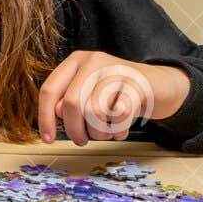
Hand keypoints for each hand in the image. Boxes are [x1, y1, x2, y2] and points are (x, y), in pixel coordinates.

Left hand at [37, 51, 191, 144]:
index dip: (45, 118)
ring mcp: (116, 70)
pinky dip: (118, 132)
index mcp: (75, 61)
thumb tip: (56, 113)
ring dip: (99, 133)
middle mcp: (94, 61)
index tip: (48, 139)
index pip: (49, 89)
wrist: (157, 84)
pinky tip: (120, 131)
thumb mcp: (88, 93)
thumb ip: (68, 101)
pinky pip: (119, 117)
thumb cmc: (115, 93)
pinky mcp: (137, 84)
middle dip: (75, 130)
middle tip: (82, 140)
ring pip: (95, 112)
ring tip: (105, 133)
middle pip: (71, 104)